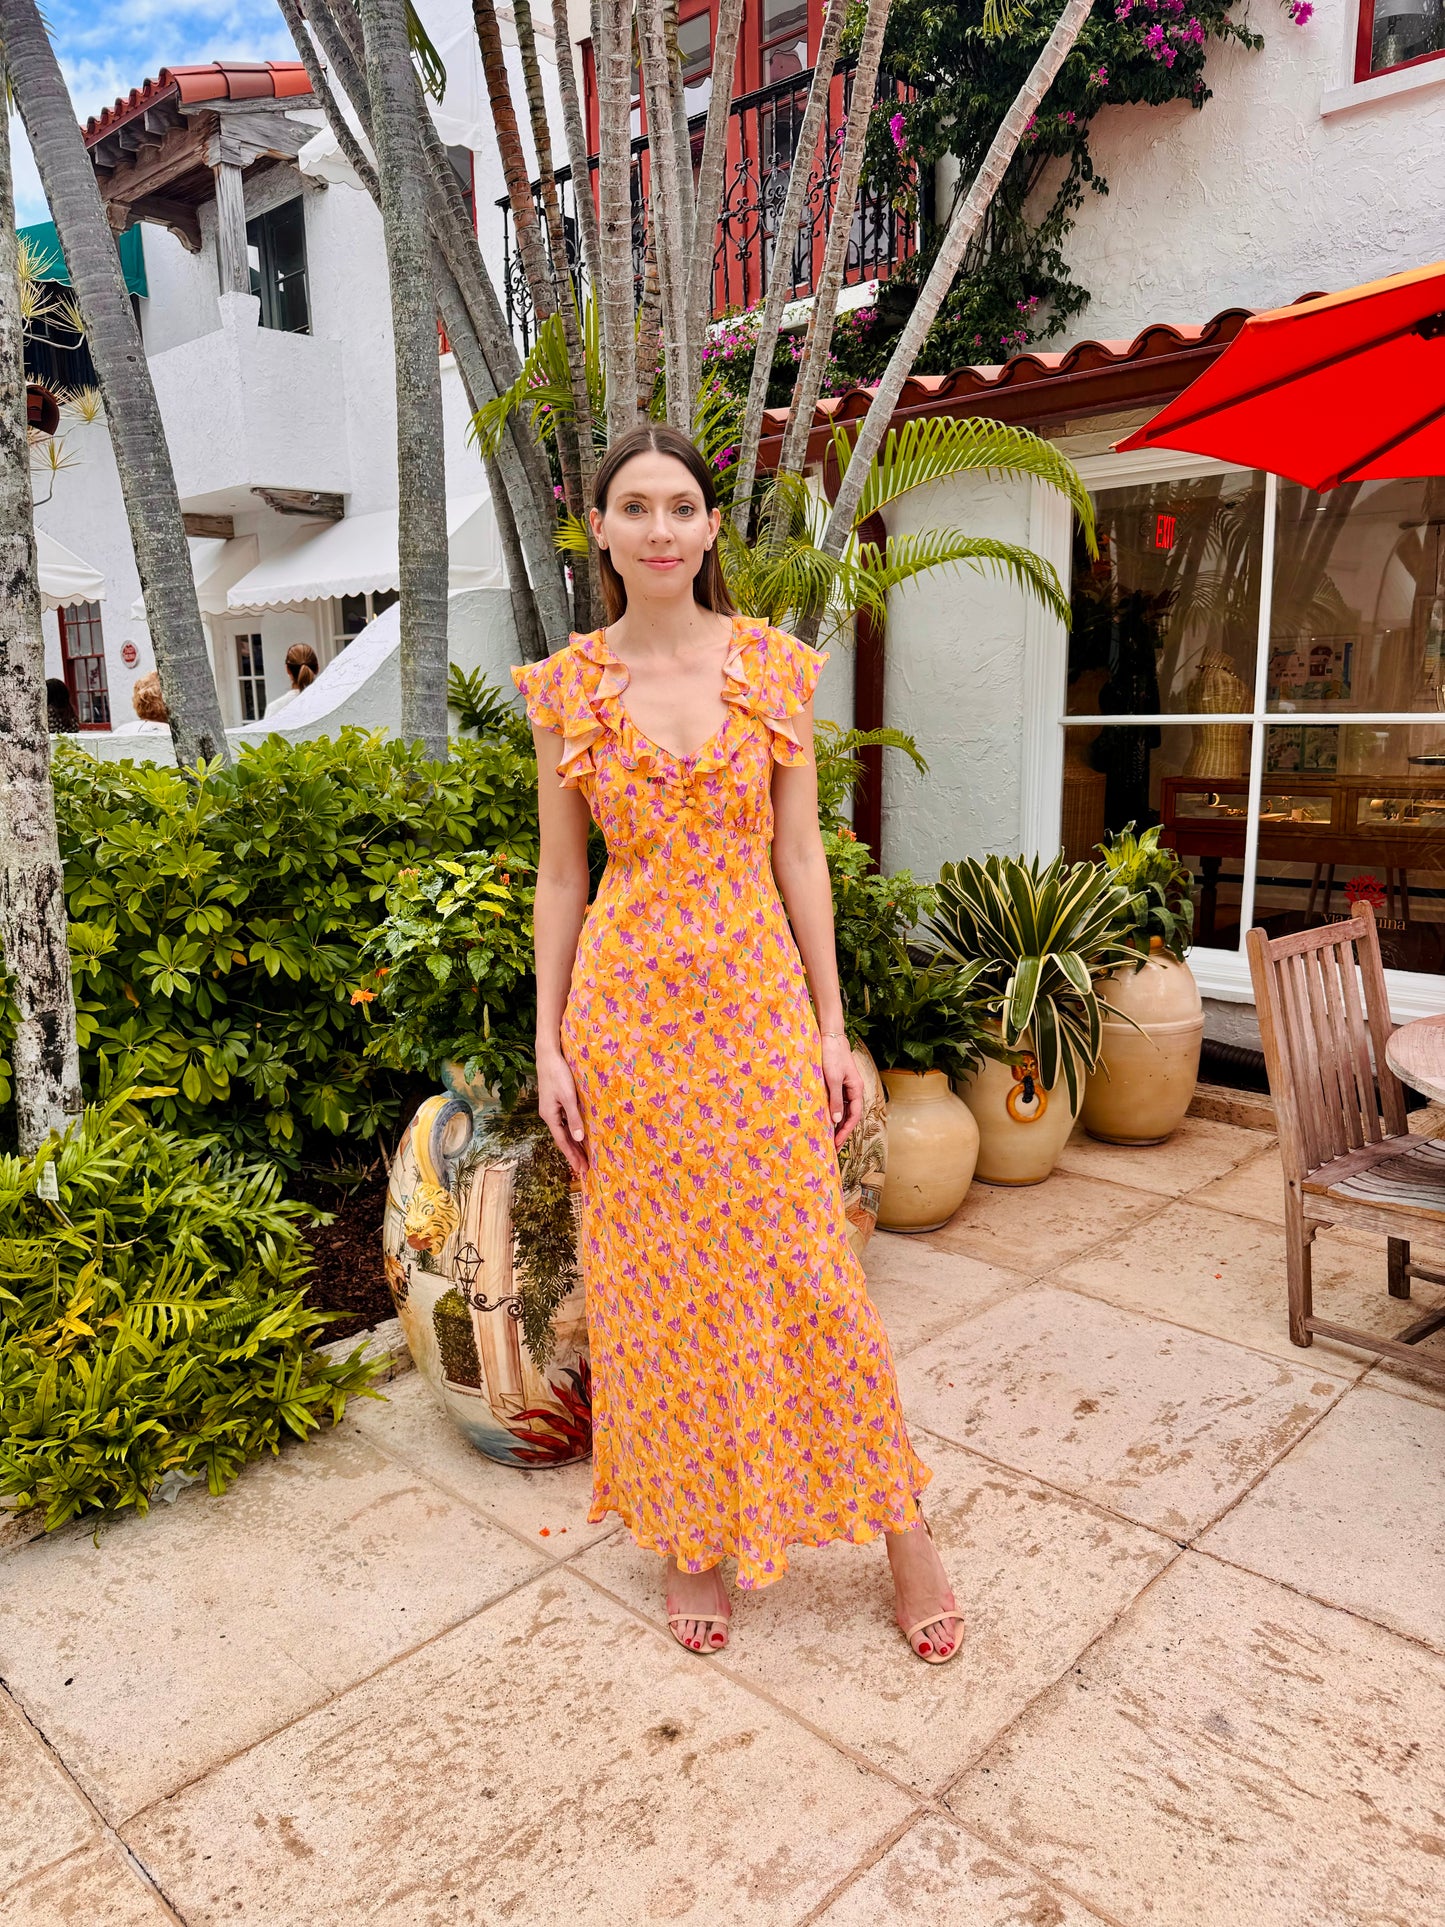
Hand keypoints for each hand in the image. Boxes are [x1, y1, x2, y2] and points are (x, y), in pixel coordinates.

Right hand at [536, 1047, 587, 1177]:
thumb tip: (579, 1138)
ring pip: (564, 1131)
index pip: (563, 1141)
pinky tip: (578, 1135)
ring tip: (582, 1157)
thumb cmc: (558, 1074)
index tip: (581, 1169)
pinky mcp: (555, 1102)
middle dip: (573, 1154)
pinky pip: (564, 1122)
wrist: (548, 1056)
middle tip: (583, 1169)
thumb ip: (574, 1118)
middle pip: (563, 1139)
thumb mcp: (569, 1097)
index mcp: (550, 1116)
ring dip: (573, 1144)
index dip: (572, 1156)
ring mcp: (551, 1109)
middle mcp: (549, 1115)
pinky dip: (572, 1131)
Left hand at [821, 1033, 862, 1149]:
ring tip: (829, 1137)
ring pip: (843, 1109)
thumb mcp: (833, 1079)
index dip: (846, 1131)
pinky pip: (837, 1101)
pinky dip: (832, 1112)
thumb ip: (835, 1100)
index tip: (837, 1143)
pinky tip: (825, 1119)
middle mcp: (853, 1089)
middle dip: (842, 1131)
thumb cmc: (832, 1055)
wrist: (829, 1036)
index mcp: (856, 1089)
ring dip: (837, 1123)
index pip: (854, 1116)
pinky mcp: (837, 1082)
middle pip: (850, 1115)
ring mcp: (846, 1086)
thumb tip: (836, 1121)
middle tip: (833, 1146)